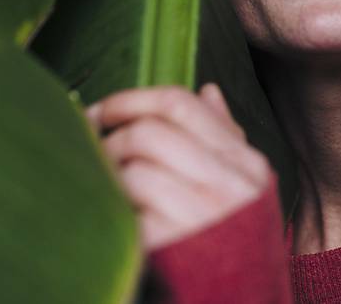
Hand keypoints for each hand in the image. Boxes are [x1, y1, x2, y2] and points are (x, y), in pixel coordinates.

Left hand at [86, 83, 273, 251]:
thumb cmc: (239, 249)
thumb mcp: (247, 192)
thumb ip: (226, 140)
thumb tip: (207, 91)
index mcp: (247, 164)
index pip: (180, 104)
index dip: (131, 100)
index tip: (104, 111)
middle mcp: (230, 187)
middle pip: (147, 133)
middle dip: (109, 141)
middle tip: (93, 156)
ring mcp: (203, 218)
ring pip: (132, 171)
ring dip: (109, 181)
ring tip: (106, 193)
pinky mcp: (175, 249)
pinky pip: (127, 215)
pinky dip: (114, 217)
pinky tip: (116, 227)